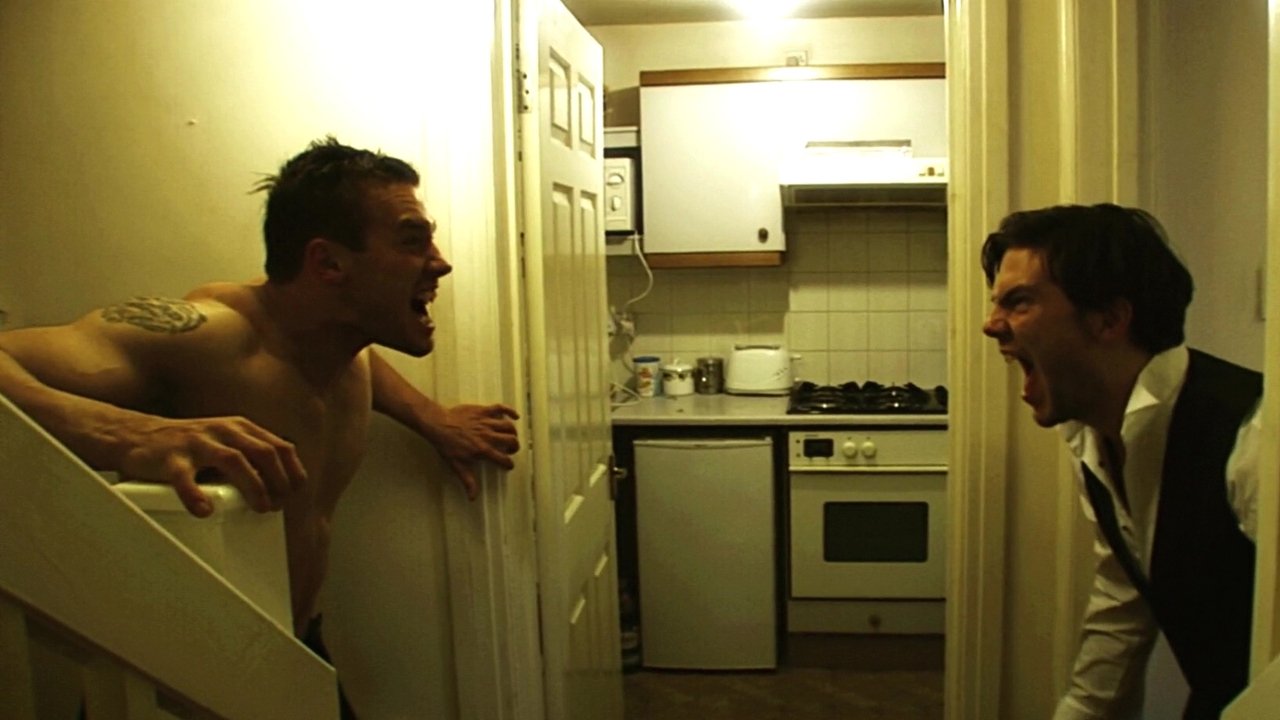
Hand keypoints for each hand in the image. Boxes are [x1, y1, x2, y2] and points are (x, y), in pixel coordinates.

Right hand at [117, 415, 306, 516]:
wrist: (135, 435)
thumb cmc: (188, 445)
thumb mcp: (225, 440)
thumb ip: (251, 454)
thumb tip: (282, 484)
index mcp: (239, 427)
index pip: (279, 446)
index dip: (292, 470)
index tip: (295, 492)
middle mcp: (222, 430)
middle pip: (263, 452)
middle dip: (278, 480)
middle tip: (279, 505)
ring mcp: (196, 443)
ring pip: (233, 460)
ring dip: (253, 486)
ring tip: (261, 507)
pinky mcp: (169, 459)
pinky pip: (184, 478)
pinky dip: (195, 495)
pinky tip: (205, 510)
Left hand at [430, 403, 519, 499]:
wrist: (438, 424)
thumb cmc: (447, 445)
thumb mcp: (457, 466)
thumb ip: (468, 481)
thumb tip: (473, 498)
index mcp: (483, 450)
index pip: (504, 459)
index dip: (509, 464)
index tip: (508, 465)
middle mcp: (488, 436)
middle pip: (511, 441)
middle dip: (514, 447)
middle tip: (511, 450)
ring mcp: (486, 422)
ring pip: (508, 426)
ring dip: (512, 432)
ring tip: (510, 436)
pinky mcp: (483, 411)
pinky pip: (500, 408)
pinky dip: (510, 411)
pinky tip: (515, 416)